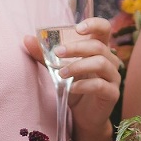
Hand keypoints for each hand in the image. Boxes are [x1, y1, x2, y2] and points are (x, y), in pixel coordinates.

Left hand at [22, 17, 122, 140]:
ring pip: (100, 63)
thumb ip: (45, 55)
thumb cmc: (74, 88)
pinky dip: (83, 85)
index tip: (77, 28)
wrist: (83, 116)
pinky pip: (99, 85)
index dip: (94, 24)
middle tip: (58, 52)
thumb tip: (27, 39)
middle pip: (98, 46)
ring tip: (61, 74)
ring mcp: (113, 77)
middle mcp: (110, 60)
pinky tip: (71, 88)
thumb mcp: (58, 69)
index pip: (104, 28)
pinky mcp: (112, 93)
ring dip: (77, 66)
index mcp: (100, 49)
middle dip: (76, 47)